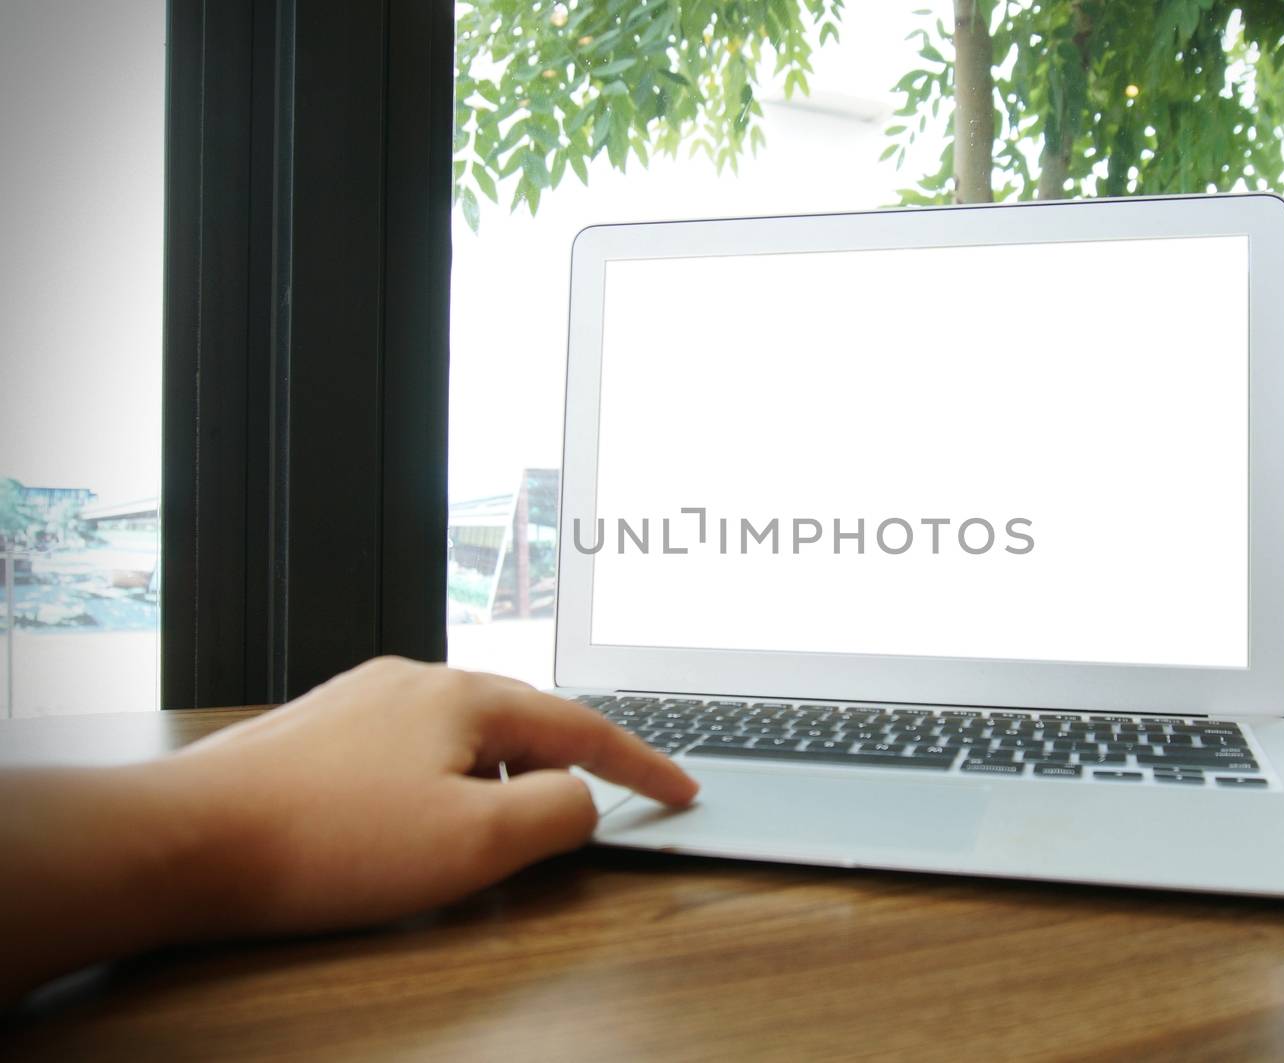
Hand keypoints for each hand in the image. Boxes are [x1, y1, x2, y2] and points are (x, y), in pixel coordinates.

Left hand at [167, 657, 698, 935]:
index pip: (581, 726)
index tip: (682, 789)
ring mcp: (364, 703)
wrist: (186, 842)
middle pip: (523, 723)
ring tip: (495, 841)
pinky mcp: (323, 735)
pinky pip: (414, 754)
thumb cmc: (325, 841)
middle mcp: (415, 682)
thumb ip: (556, 813)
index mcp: (465, 696)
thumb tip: (582, 800)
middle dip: (564, 770)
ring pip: (465, 740)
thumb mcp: (474, 842)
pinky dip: (444, 790)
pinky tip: (419, 830)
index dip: (642, 764)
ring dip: (498, 786)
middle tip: (594, 815)